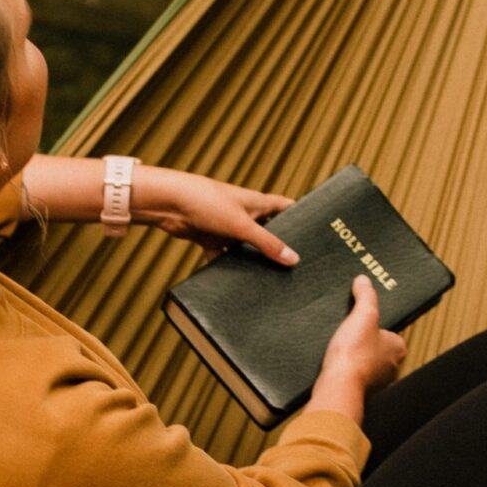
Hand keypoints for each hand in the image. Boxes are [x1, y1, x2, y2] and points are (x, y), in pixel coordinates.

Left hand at [133, 168, 301, 267]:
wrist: (169, 203)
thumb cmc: (207, 202)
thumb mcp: (242, 225)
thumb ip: (267, 243)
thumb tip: (294, 260)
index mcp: (258, 202)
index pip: (287, 207)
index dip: (301, 217)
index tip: (317, 233)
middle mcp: (245, 214)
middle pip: (268, 232)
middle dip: (277, 247)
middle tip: (296, 267)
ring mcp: (228, 227)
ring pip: (245, 248)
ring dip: (252, 261)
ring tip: (270, 282)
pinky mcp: (211, 238)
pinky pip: (224, 257)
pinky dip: (227, 267)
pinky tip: (235, 284)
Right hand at [316, 275, 406, 403]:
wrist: (338, 383)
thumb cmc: (354, 353)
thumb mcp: (363, 314)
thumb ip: (366, 295)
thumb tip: (364, 281)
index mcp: (398, 348)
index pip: (390, 331)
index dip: (375, 324)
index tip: (362, 320)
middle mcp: (391, 367)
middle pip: (377, 346)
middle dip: (363, 340)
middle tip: (349, 331)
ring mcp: (376, 380)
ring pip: (365, 361)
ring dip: (354, 355)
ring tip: (340, 345)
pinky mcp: (359, 388)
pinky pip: (353, 373)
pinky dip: (346, 367)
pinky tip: (335, 361)